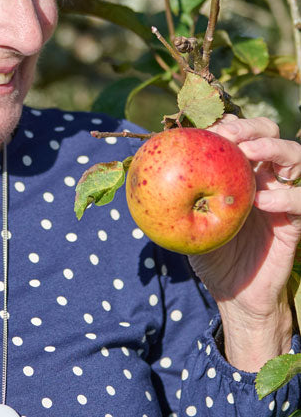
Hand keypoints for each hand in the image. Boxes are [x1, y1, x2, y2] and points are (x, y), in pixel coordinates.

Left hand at [187, 115, 300, 370]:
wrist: (234, 293)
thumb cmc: (208, 255)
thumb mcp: (183, 223)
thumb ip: (169, 196)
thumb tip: (132, 166)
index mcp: (237, 171)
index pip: (238, 132)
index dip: (226, 123)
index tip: (206, 129)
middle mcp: (262, 176)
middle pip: (268, 132)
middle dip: (250, 127)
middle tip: (229, 137)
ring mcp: (282, 195)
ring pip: (295, 156)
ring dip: (273, 148)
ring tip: (250, 154)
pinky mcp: (296, 220)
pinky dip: (286, 195)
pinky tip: (262, 201)